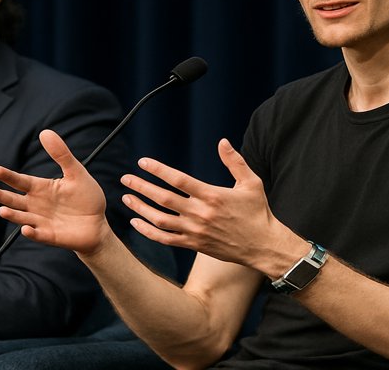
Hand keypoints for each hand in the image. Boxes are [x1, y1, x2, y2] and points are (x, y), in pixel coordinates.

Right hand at [0, 129, 112, 254]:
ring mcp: (41, 221)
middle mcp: (36, 205)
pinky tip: (26, 228)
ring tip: (2, 210)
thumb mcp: (76, 173)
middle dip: (1, 196)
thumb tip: (45, 132)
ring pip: (21, 217)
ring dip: (12, 214)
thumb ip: (61, 155)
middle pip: (15, 200)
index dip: (8, 176)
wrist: (97, 224)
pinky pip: (37, 234)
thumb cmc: (86, 197)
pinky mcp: (49, 235)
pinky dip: (31, 232)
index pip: (21, 181)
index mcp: (41, 188)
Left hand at [122, 138, 303, 275]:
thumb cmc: (258, 212)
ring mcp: (195, 231)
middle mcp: (201, 214)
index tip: (143, 162)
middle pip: (163, 198)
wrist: (262, 246)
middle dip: (142, 187)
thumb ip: (235, 161)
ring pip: (160, 220)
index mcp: (212, 195)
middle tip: (126, 178)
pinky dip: (148, 231)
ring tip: (127, 197)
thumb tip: (222, 141)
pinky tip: (136, 222)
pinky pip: (165, 239)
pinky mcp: (194, 245)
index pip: (179, 180)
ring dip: (140, 208)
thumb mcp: (252, 182)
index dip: (158, 170)